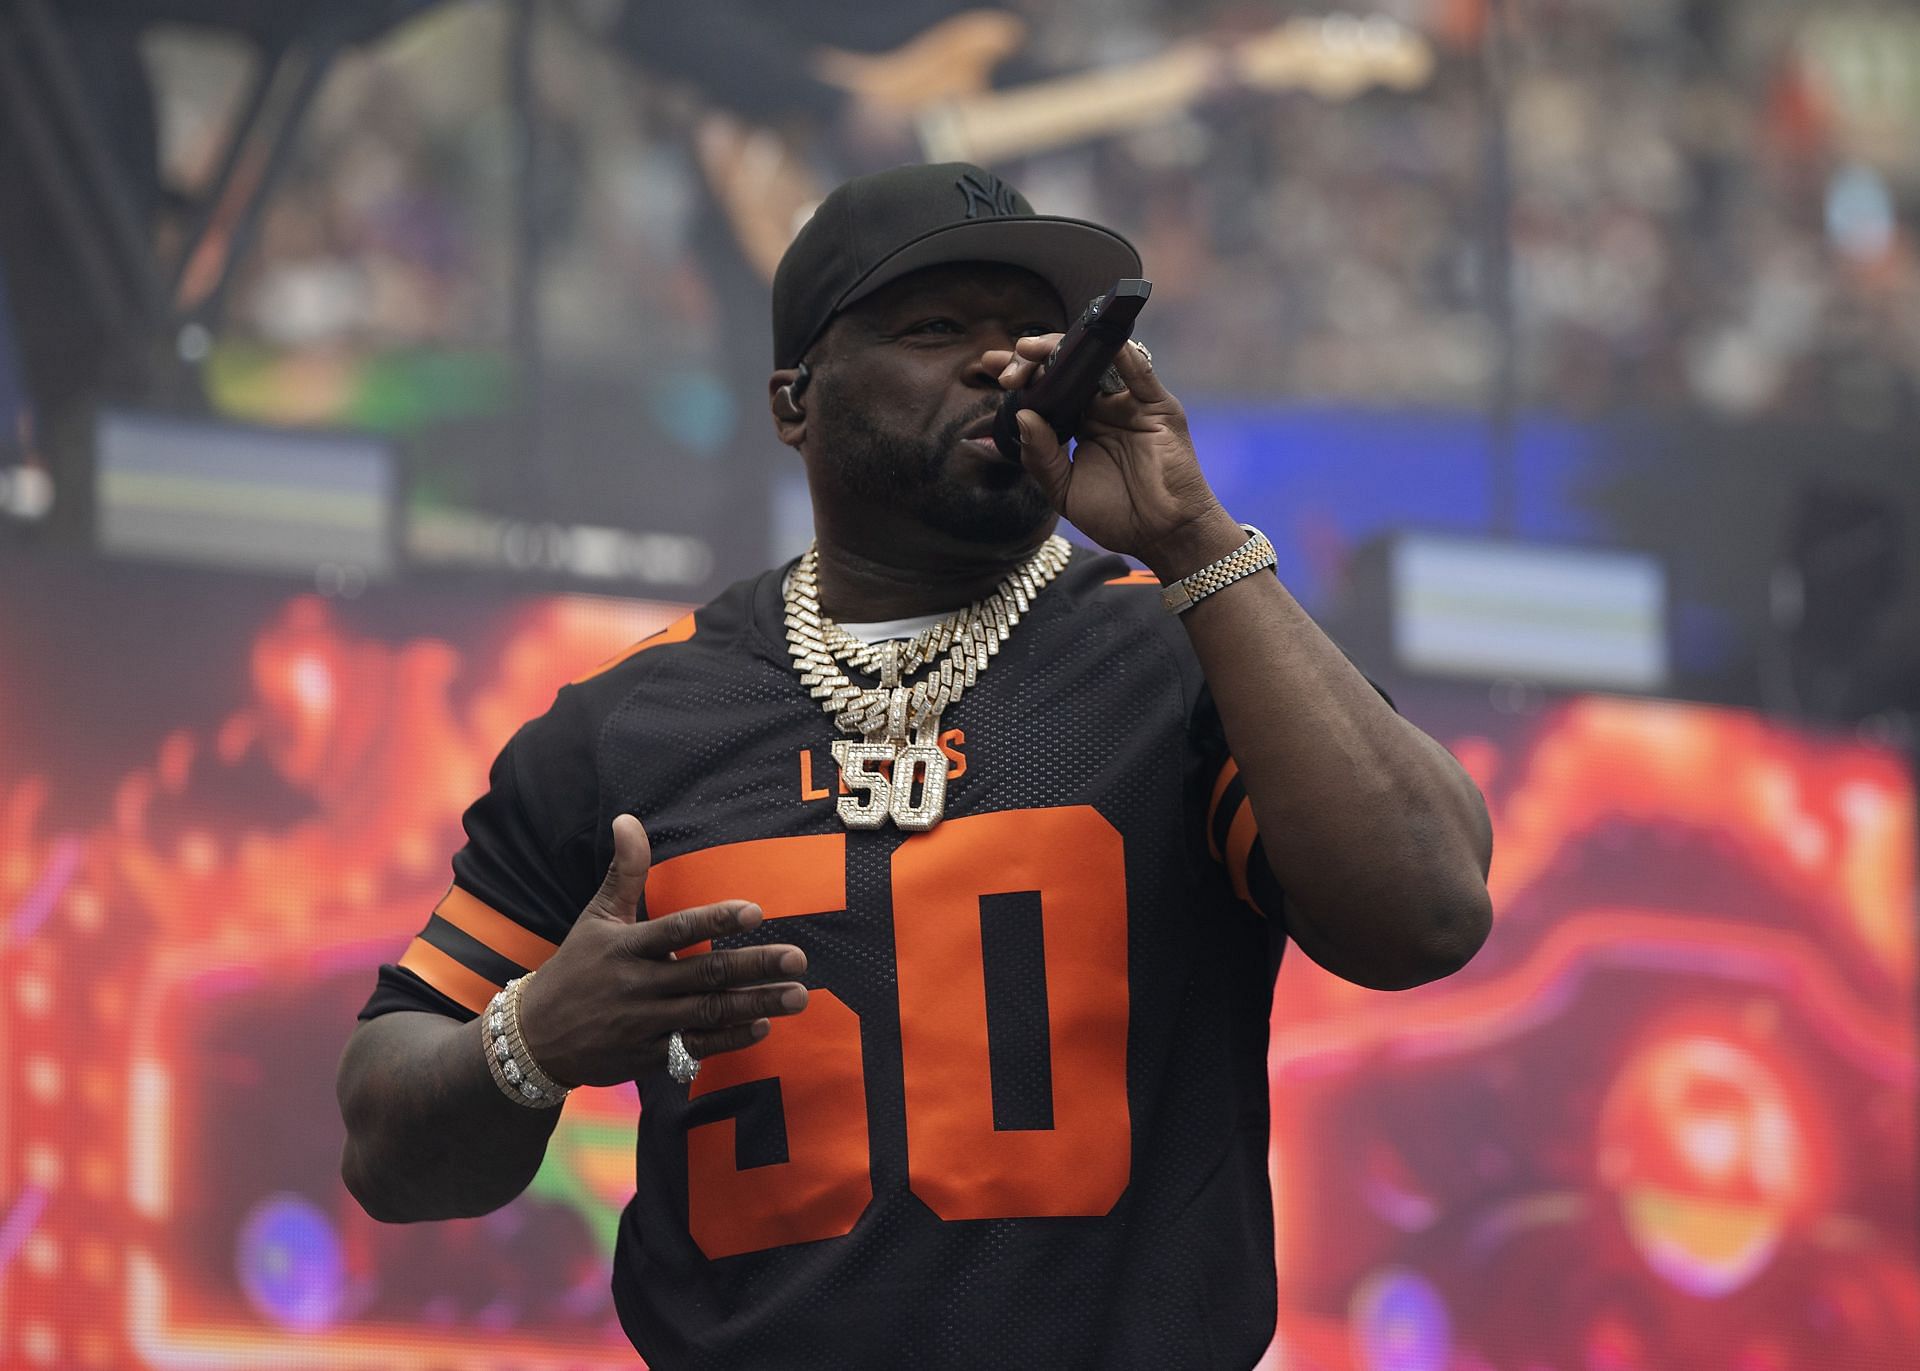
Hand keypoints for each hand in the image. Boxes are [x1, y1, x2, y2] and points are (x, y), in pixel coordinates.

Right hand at [516, 815, 808, 1087]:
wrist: (534, 1039)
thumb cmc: (575, 968)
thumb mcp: (595, 918)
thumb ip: (624, 872)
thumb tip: (627, 819)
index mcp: (625, 947)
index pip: (677, 929)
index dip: (715, 921)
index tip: (756, 911)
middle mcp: (637, 985)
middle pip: (704, 974)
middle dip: (754, 967)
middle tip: (798, 960)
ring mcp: (643, 1024)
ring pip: (708, 1013)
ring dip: (756, 1005)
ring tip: (797, 996)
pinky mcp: (647, 1057)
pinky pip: (694, 1048)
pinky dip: (728, 1039)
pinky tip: (762, 1027)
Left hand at [983, 335, 1243, 576]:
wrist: (1163, 537)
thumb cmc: (1118, 516)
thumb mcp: (1064, 491)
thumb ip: (1041, 457)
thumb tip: (1022, 415)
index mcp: (1080, 424)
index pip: (1046, 389)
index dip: (1020, 375)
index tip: (989, 367)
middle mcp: (1103, 407)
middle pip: (1066, 368)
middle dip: (1033, 359)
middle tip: (1007, 368)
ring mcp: (1129, 404)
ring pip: (1096, 361)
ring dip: (1064, 349)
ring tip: (1031, 350)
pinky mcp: (1157, 407)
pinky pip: (1139, 373)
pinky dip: (1119, 354)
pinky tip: (1092, 344)